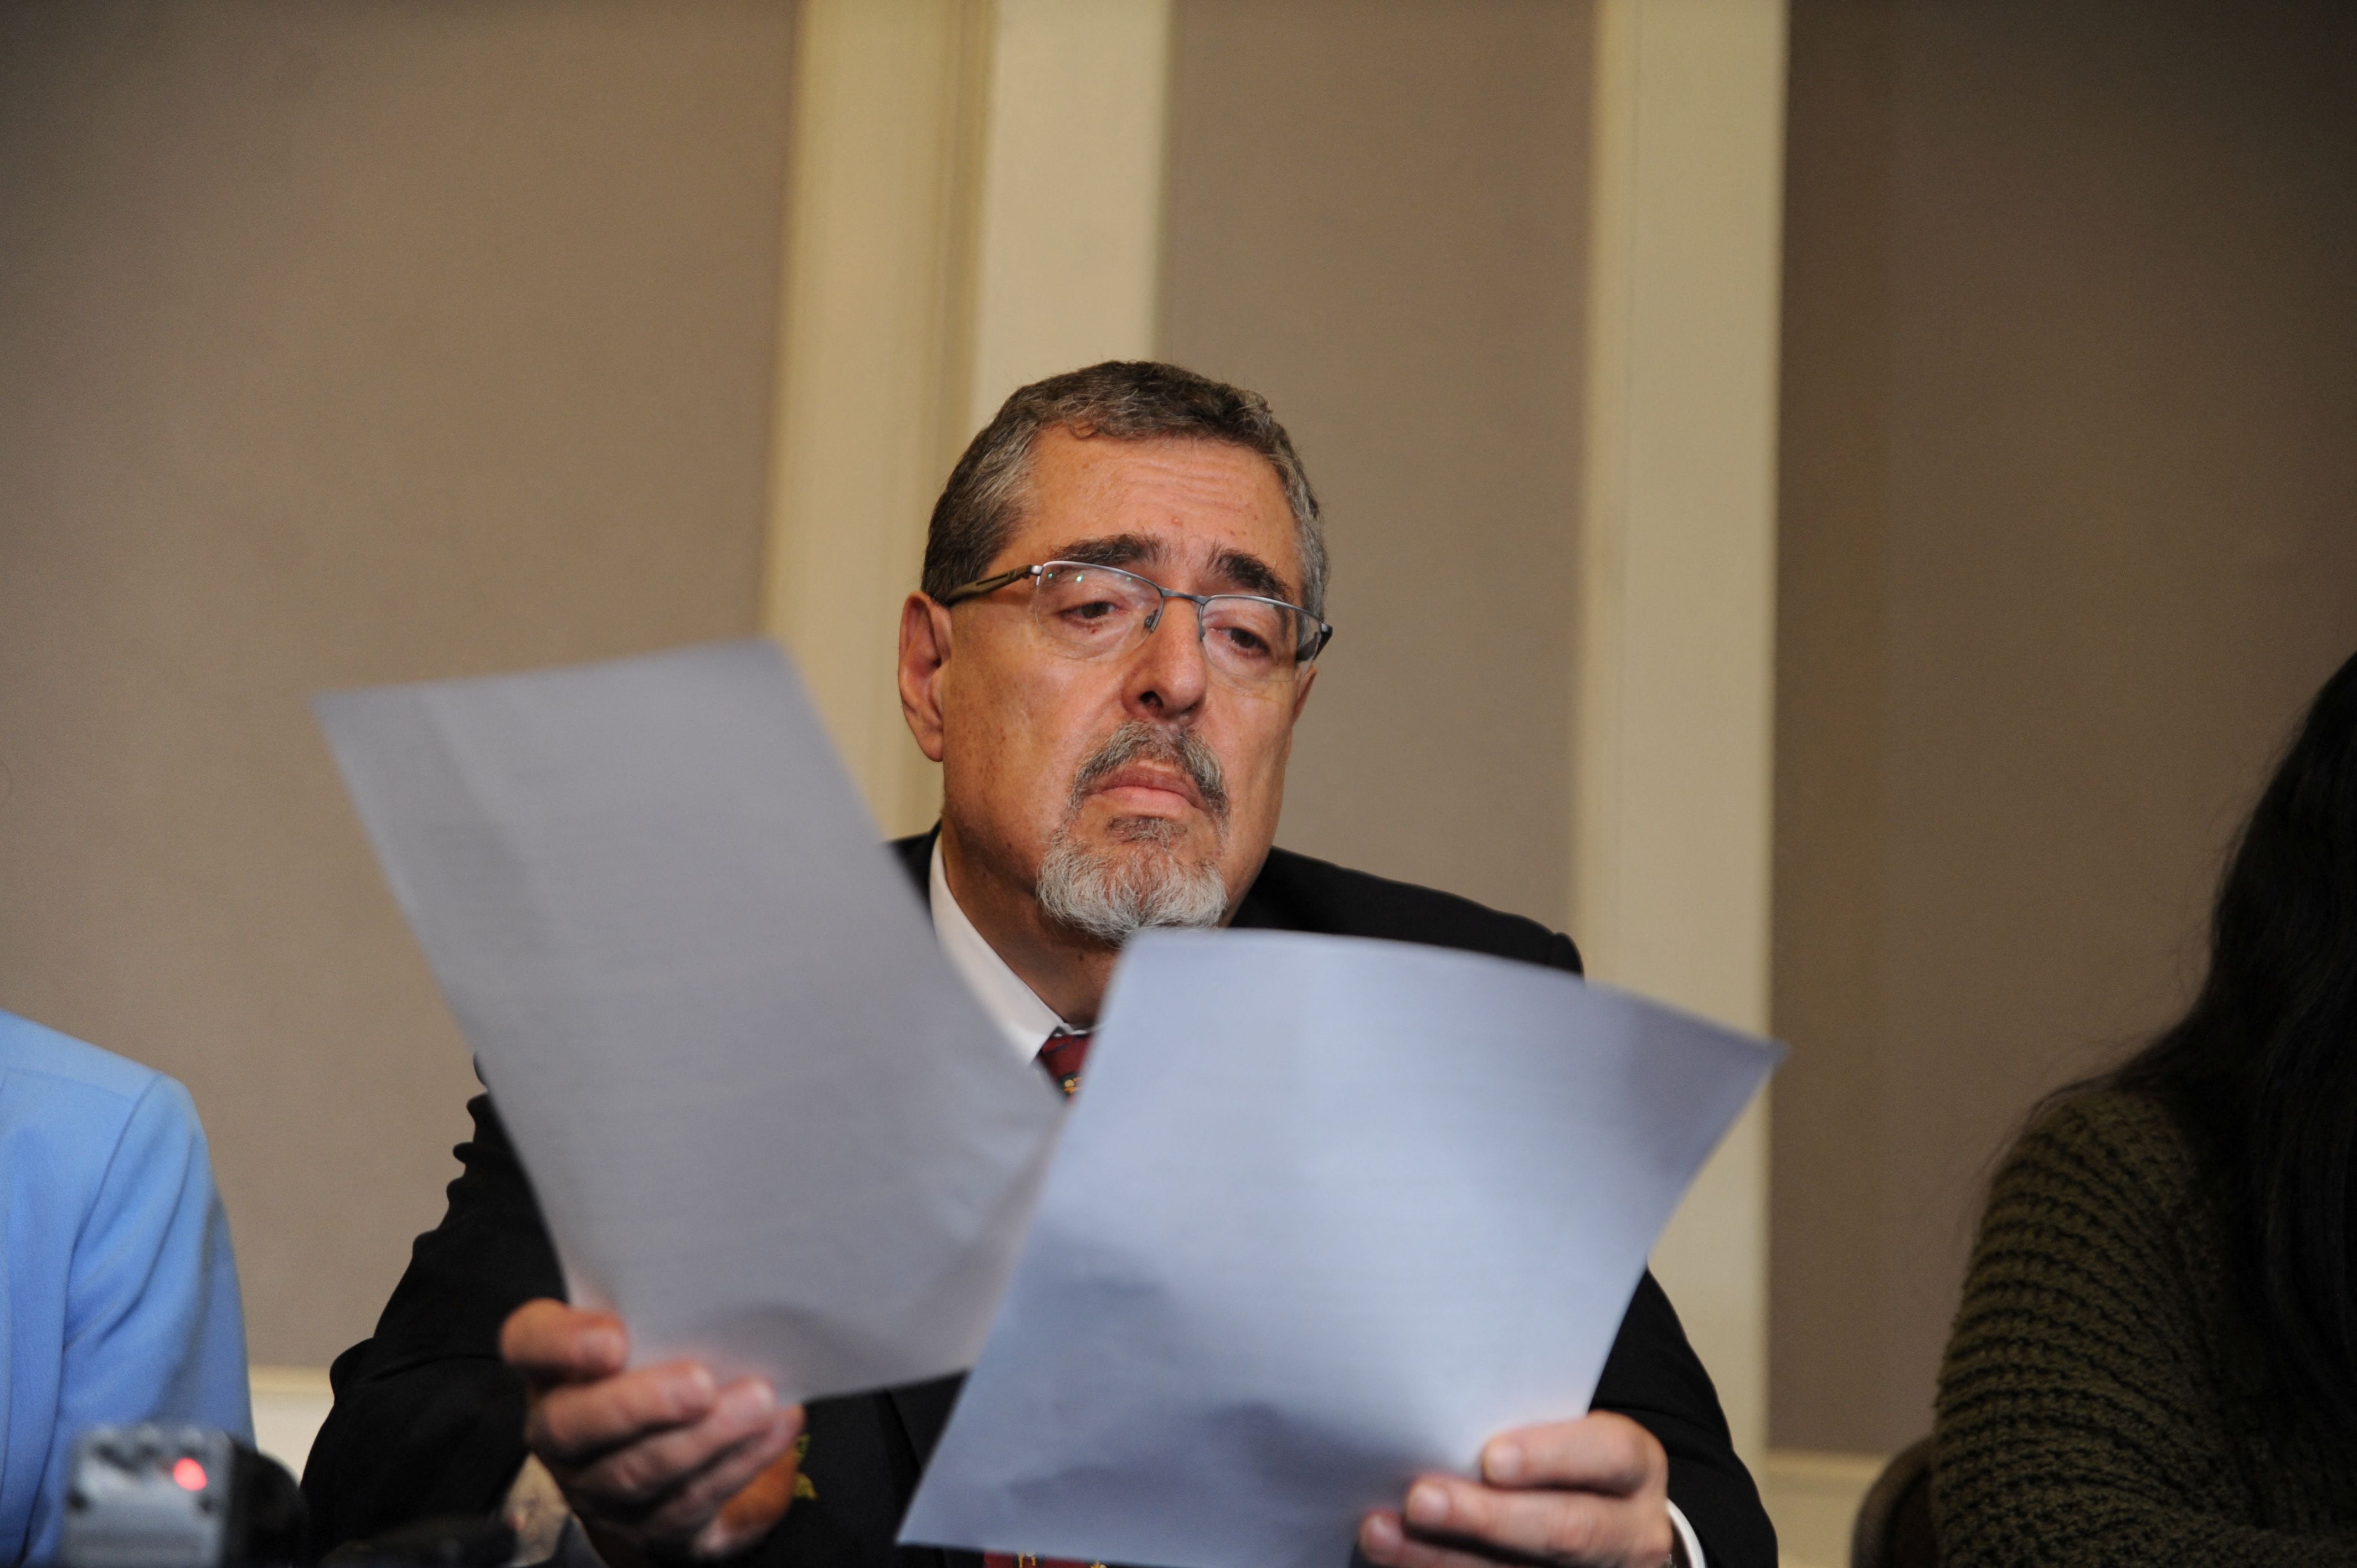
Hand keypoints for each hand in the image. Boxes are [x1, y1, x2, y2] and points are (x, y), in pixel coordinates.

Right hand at [501, 1299, 805, 1561]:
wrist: (684, 1453)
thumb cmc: (669, 1364)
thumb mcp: (660, 1327)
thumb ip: (671, 1305)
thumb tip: (730, 1273)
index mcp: (555, 1366)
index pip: (529, 1344)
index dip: (562, 1343)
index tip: (614, 1339)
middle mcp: (563, 1431)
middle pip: (573, 1425)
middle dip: (640, 1405)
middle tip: (699, 1384)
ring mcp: (598, 1486)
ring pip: (636, 1471)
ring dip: (703, 1438)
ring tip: (757, 1403)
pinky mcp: (647, 1526)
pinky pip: (688, 1503)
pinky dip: (738, 1464)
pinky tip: (774, 1429)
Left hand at [1357, 1413, 1676, 1567]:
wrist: (1606, 1520)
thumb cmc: (1563, 1456)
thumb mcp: (1565, 1429)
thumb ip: (1520, 1419)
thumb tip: (1435, 1404)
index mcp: (1634, 1469)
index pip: (1610, 1455)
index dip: (1551, 1456)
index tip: (1490, 1457)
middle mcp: (1630, 1533)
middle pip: (1566, 1531)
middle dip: (1486, 1517)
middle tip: (1419, 1498)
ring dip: (1439, 1558)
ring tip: (1380, 1533)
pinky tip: (1396, 1557)